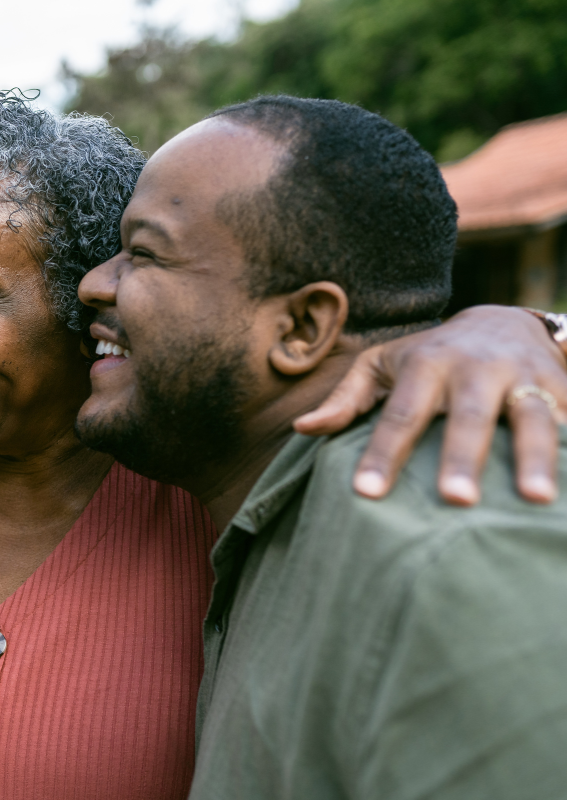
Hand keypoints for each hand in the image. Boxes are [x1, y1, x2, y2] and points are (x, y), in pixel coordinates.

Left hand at [295, 306, 566, 505]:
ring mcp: (524, 375)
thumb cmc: (428, 356)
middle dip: (463, 457)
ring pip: (532, 417)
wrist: (503, 320)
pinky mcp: (563, 385)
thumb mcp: (381, 366)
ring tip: (536, 500)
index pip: (399, 416)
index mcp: (426, 365)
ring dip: (536, 457)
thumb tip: (303, 428)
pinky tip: (566, 492)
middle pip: (469, 416)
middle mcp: (476, 368)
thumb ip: (346, 399)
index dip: (382, 454)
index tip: (367, 493)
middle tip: (455, 500)